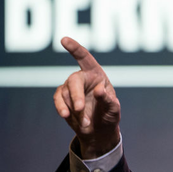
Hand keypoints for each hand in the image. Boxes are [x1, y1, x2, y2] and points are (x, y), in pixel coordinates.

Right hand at [53, 37, 120, 158]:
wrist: (98, 131)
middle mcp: (82, 78)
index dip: (75, 48)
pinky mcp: (62, 98)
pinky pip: (58, 100)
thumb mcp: (114, 109)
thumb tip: (98, 89)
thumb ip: (108, 100)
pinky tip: (67, 116)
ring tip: (85, 122)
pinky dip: (62, 109)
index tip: (63, 40)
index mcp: (97, 75)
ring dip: (74, 109)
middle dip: (76, 95)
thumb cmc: (109, 116)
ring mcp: (70, 88)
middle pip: (74, 80)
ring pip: (66, 94)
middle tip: (81, 109)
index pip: (85, 58)